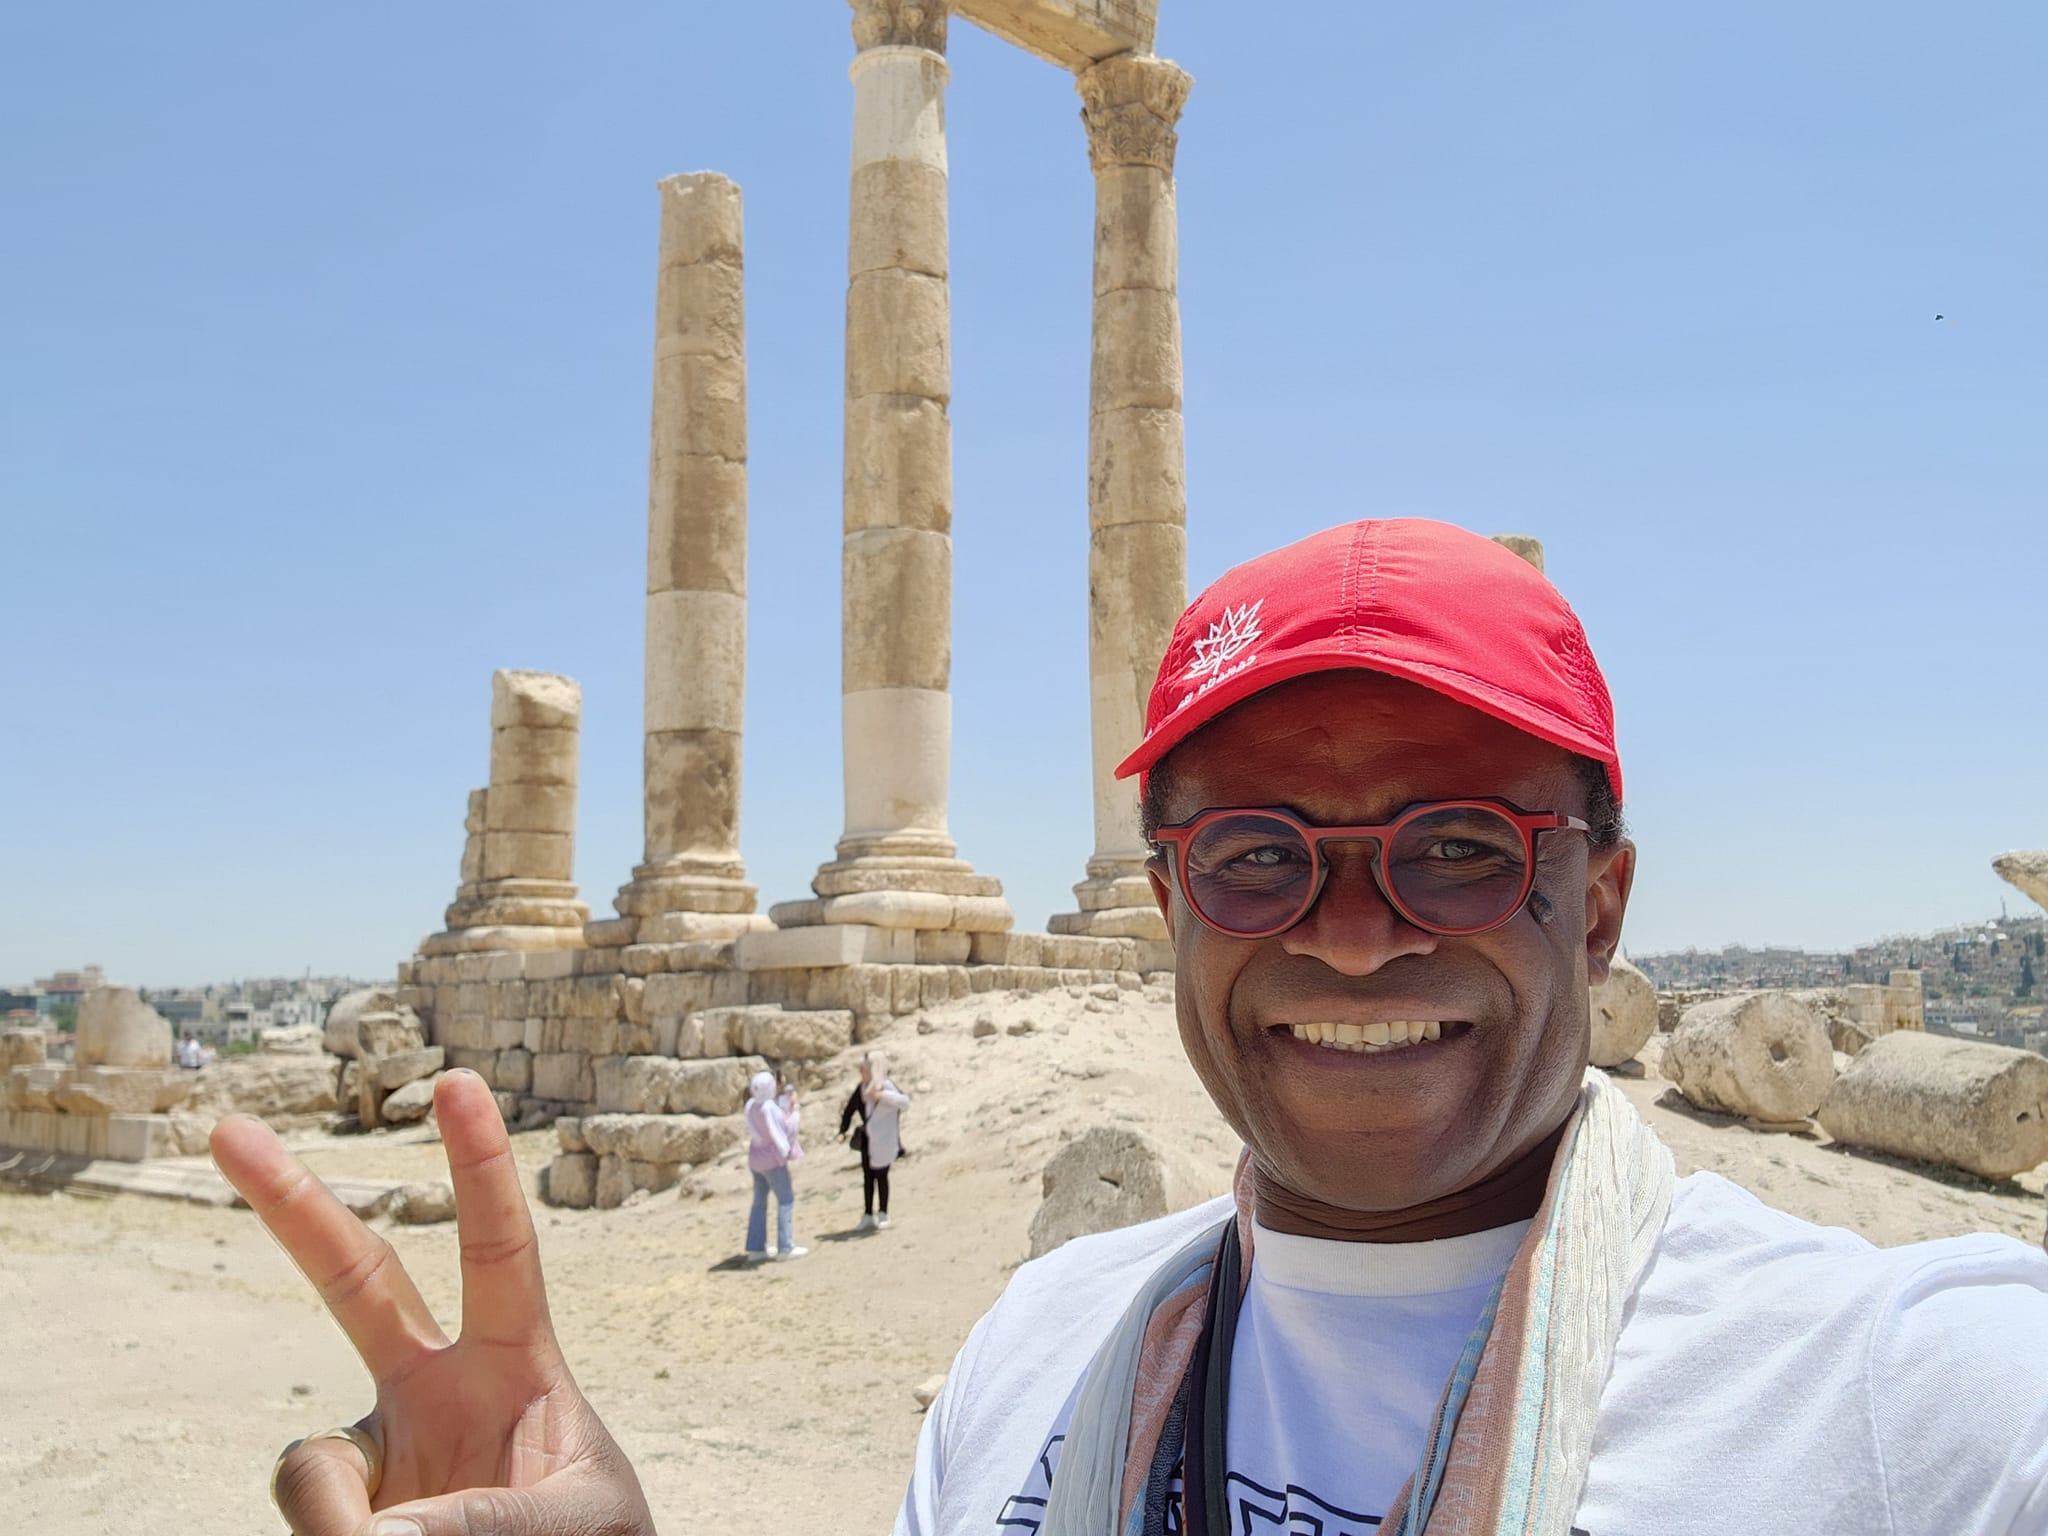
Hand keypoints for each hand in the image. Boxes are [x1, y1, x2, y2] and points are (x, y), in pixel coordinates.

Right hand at [211, 1070, 656, 1534]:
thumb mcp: (577, 1525)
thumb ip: (488, 1520)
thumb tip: (366, 1535)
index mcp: (517, 1365)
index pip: (500, 1247)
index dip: (480, 1167)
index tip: (457, 1082)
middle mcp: (437, 1390)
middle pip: (356, 1280)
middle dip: (292, 1206)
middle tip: (225, 1128)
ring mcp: (381, 1450)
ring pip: (311, 1464)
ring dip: (341, 1518)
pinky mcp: (341, 1511)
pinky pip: (309, 1512)